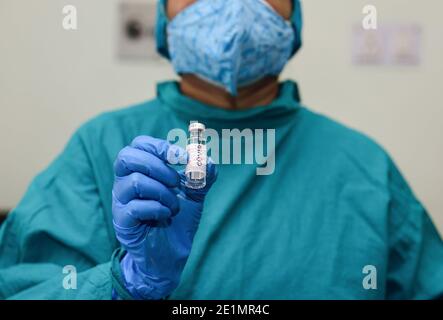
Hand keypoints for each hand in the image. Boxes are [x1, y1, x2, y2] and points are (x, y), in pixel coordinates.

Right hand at [112, 136, 216, 299]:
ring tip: (174, 206)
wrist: (173, 253)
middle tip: (176, 182)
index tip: (183, 157)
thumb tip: (206, 160)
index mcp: (141, 169)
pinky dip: (157, 209)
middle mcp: (125, 181)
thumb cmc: (179, 217)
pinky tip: (166, 216)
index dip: (161, 146)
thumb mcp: (196, 192)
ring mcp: (120, 202)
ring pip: (134, 181)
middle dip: (158, 166)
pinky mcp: (122, 221)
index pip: (140, 144)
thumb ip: (203, 174)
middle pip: (127, 157)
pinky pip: (134, 207)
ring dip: (163, 192)